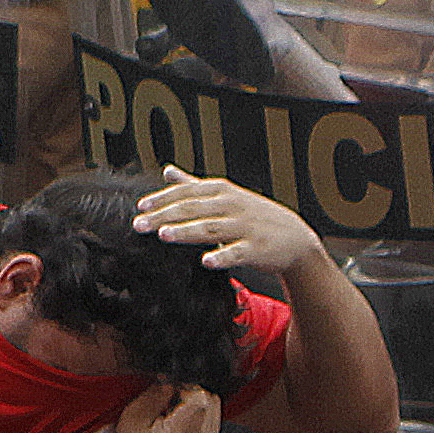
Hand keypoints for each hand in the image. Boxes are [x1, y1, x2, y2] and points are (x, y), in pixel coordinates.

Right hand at [108, 381, 221, 432]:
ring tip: (174, 414)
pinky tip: (180, 422)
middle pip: (211, 400)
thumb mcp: (133, 417)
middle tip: (172, 402)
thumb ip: (155, 394)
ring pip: (214, 408)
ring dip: (197, 404)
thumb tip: (172, 380)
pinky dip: (199, 415)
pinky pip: (213, 419)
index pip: (201, 398)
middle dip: (192, 394)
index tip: (172, 391)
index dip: (186, 387)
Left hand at [136, 165, 321, 276]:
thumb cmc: (254, 216)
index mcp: (222, 191)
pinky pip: (236, 252)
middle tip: (139, 224)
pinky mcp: (256, 249)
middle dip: (164, 216)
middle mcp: (232, 206)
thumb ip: (194, 185)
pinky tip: (205, 261)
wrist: (294, 238)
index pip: (188, 192)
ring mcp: (245, 227)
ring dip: (186, 231)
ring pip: (211, 228)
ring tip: (163, 234)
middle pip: (193, 209)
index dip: (164, 198)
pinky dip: (222, 256)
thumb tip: (167, 171)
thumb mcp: (226, 195)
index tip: (141, 207)